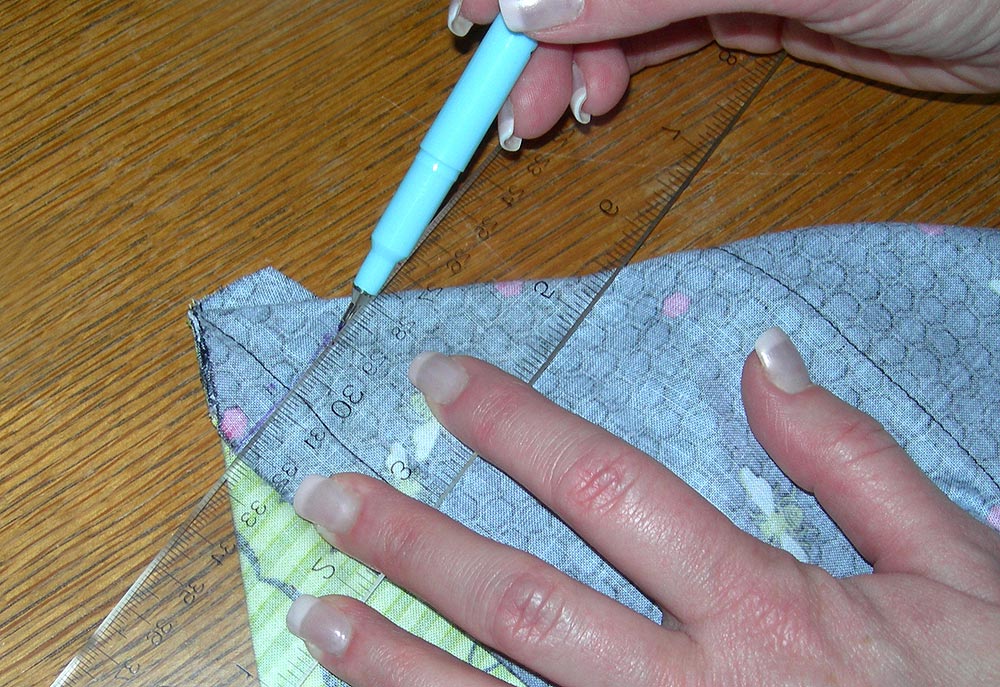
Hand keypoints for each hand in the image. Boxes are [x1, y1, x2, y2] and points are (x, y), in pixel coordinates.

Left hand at [287, 327, 999, 685]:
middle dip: (412, 543)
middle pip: (522, 602)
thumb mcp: (956, 564)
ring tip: (312, 616)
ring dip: (396, 662)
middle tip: (321, 495)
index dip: (507, 423)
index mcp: (760, 601)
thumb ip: (850, 457)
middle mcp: (694, 684)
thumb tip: (763, 352)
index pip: (602, 484)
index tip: (433, 378)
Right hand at [446, 0, 999, 148]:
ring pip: (609, 7)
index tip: (473, 18)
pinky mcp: (737, 4)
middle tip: (508, 104)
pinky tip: (596, 102)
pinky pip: (649, 34)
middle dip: (536, 34)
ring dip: (568, 64)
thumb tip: (532, 8)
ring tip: (546, 121)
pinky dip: (613, 70)